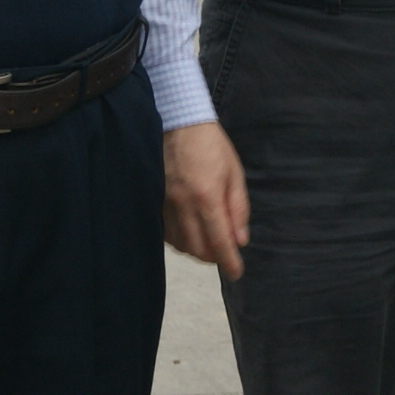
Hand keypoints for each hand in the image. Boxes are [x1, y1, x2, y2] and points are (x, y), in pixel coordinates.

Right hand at [161, 121, 250, 277]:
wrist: (178, 121)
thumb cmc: (211, 145)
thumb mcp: (234, 174)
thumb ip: (238, 209)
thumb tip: (240, 240)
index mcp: (207, 197)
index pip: (220, 241)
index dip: (229, 262)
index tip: (236, 273)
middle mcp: (183, 204)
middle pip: (197, 249)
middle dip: (213, 258)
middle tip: (223, 254)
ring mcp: (165, 203)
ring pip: (179, 244)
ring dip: (196, 249)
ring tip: (208, 242)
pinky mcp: (154, 200)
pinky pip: (165, 232)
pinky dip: (179, 239)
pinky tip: (189, 232)